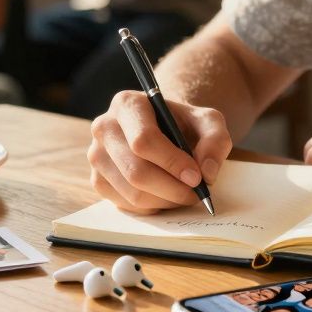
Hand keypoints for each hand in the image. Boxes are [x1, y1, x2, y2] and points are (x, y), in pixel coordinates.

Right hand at [88, 91, 233, 213]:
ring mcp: (96, 156)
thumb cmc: (184, 123)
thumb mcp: (208, 121)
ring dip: (165, 201)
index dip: (172, 162)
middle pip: (136, 171)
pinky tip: (167, 195)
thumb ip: (215, 140)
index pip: (143, 140)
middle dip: (172, 189)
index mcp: (127, 104)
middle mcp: (104, 127)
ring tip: (185, 194)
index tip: (196, 177)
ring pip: (131, 193)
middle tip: (196, 193)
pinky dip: (152, 207)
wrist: (164, 129)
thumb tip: (207, 173)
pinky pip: (125, 205)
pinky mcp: (97, 180)